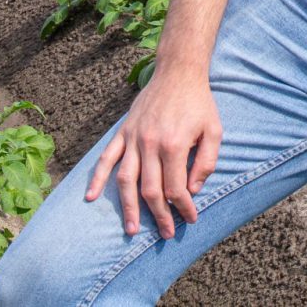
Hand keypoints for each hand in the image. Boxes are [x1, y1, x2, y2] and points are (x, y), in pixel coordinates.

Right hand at [84, 68, 221, 240]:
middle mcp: (150, 144)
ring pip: (126, 180)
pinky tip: (91, 197)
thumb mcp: (214, 131)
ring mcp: (133, 138)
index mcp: (174, 145)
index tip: (191, 219)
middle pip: (150, 190)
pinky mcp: (123, 132)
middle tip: (166, 234)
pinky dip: (97, 178)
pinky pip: (106, 158)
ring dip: (128, 208)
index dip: (184, 208)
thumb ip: (206, 162)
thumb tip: (193, 190)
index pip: (176, 188)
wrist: (178, 72)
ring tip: (131, 229)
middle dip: (159, 216)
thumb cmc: (199, 103)